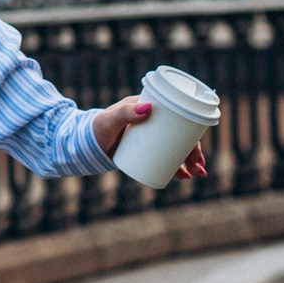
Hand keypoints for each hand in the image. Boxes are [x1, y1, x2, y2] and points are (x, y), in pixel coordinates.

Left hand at [91, 95, 207, 181]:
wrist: (84, 145)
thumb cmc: (97, 128)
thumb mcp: (111, 120)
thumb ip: (125, 114)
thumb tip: (148, 108)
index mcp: (147, 106)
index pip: (176, 117)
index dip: (190, 132)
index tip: (196, 147)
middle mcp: (151, 121)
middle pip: (179, 135)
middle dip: (193, 151)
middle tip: (199, 166)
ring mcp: (148, 137)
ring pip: (174, 148)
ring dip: (189, 161)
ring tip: (196, 174)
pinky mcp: (144, 149)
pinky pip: (164, 157)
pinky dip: (176, 166)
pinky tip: (184, 175)